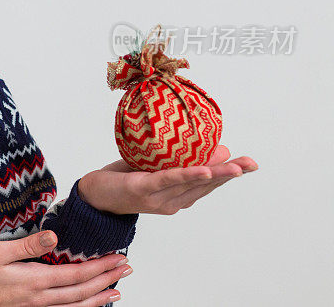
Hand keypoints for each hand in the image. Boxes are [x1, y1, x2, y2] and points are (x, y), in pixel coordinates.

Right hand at [0, 230, 132, 306]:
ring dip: (98, 298)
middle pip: (82, 292)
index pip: (77, 275)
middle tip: (126, 270)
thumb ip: (29, 245)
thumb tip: (54, 236)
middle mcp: (39, 299)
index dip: (100, 267)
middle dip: (106, 280)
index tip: (117, 259)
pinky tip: (86, 305)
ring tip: (116, 292)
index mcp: (35, 281)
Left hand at [77, 144, 258, 214]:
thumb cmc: (122, 178)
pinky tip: (203, 170)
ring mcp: (158, 199)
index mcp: (175, 197)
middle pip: (205, 186)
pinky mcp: (143, 190)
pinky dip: (187, 174)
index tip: (249, 164)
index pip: (207, 185)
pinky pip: (168, 180)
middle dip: (230, 174)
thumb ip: (176, 159)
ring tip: (236, 167)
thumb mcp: (152, 166)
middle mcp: (171, 202)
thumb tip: (204, 143)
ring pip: (191, 184)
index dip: (228, 174)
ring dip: (216, 174)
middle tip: (251, 164)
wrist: (92, 195)